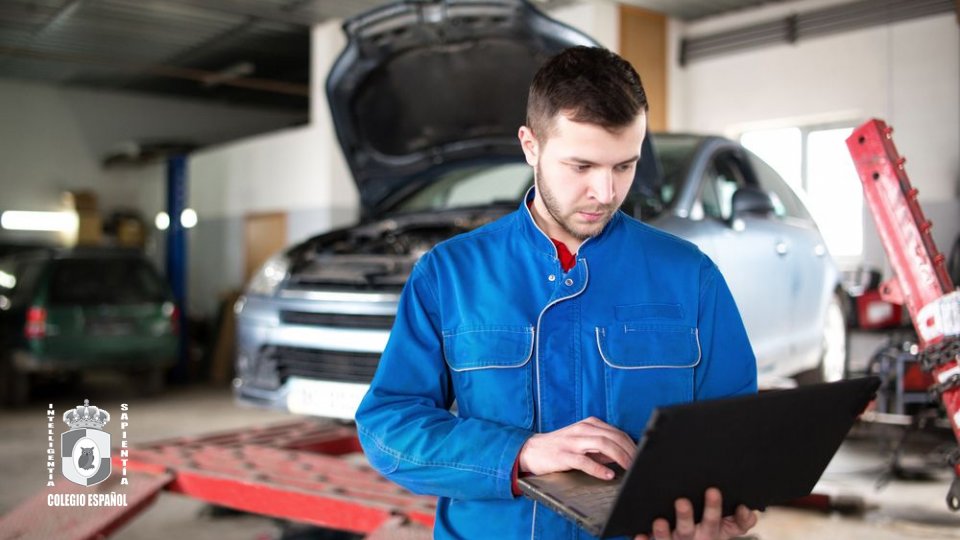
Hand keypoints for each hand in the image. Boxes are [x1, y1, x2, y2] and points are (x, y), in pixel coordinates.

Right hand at [518, 417, 635, 479]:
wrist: (531, 450)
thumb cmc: (560, 447)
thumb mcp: (582, 442)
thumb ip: (601, 447)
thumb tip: (623, 456)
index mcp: (589, 425)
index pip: (616, 432)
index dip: (631, 444)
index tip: (642, 456)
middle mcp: (582, 429)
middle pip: (612, 436)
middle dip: (629, 450)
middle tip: (639, 464)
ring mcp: (572, 441)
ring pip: (602, 444)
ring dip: (619, 457)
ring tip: (629, 468)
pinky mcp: (563, 455)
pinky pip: (584, 461)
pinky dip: (598, 468)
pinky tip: (608, 475)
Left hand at [634, 488, 757, 539]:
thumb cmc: (709, 532)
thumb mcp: (729, 529)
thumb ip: (741, 520)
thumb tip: (747, 510)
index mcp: (713, 531)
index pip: (719, 521)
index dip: (719, 511)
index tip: (713, 491)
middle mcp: (697, 538)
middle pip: (693, 528)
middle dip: (687, 516)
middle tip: (682, 501)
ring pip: (670, 539)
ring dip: (663, 532)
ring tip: (659, 521)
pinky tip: (640, 535)